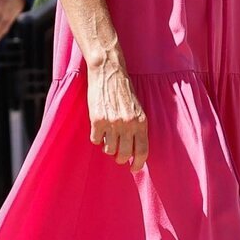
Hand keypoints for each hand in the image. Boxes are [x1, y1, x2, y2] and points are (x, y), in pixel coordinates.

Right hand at [87, 47, 147, 172]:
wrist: (109, 71)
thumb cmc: (123, 90)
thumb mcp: (137, 108)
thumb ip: (137, 128)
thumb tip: (134, 150)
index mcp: (141, 121)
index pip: (143, 151)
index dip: (138, 163)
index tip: (134, 168)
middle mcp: (128, 124)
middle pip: (124, 154)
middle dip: (120, 158)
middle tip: (118, 156)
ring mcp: (112, 123)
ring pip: (109, 149)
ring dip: (108, 147)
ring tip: (108, 136)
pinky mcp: (97, 120)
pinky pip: (96, 140)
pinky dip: (96, 137)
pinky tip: (99, 128)